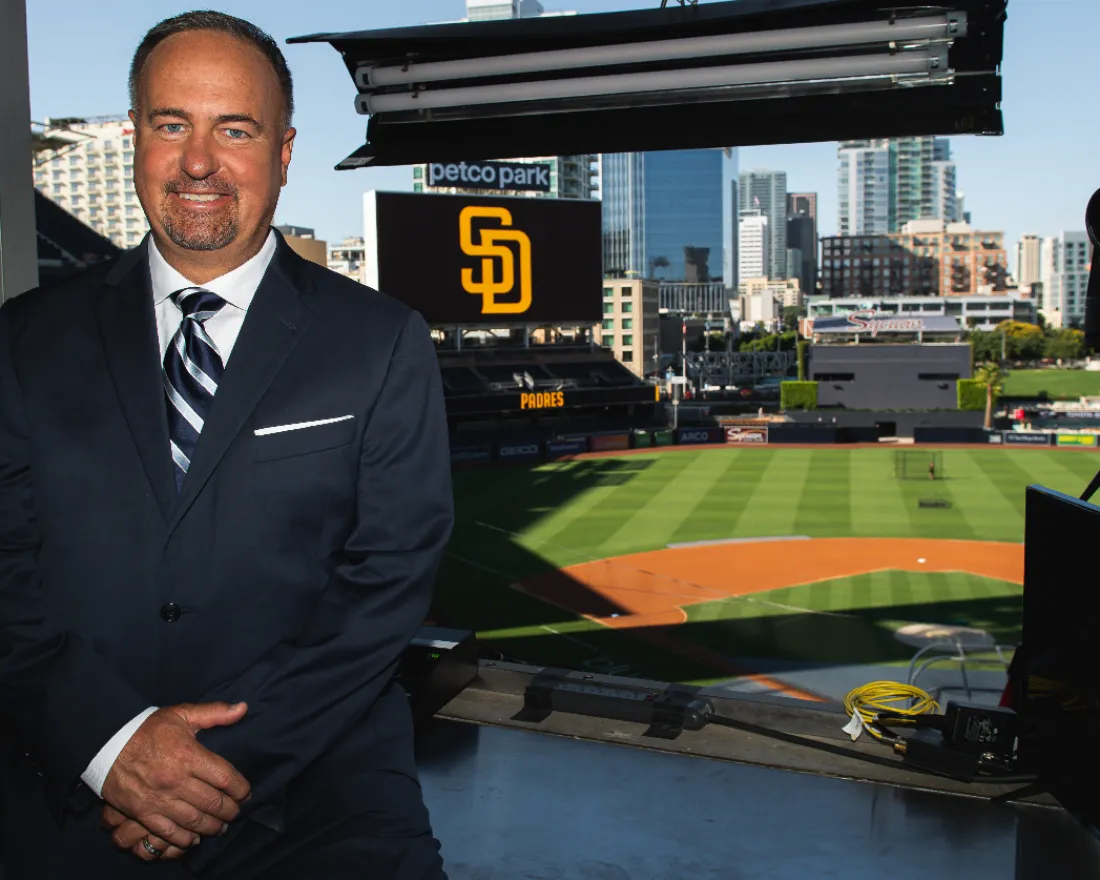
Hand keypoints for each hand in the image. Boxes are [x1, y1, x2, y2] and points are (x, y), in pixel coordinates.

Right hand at [101, 701, 250, 853]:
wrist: (107, 743)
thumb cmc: (148, 728)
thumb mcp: (182, 714)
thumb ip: (215, 713)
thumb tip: (243, 708)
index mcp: (189, 755)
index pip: (225, 778)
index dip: (241, 788)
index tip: (246, 792)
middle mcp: (176, 780)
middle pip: (214, 803)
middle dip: (230, 810)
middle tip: (236, 811)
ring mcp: (160, 799)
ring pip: (195, 821)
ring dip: (213, 827)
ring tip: (222, 826)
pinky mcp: (144, 813)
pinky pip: (169, 832)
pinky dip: (185, 839)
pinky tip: (195, 838)